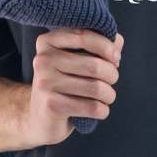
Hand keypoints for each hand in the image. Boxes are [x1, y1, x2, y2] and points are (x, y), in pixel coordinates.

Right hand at [24, 29, 123, 143]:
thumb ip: (97, 47)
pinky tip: (99, 110)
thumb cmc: (64, 86)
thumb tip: (117, 40)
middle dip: (112, 75)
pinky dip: (103, 111)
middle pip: (94, 65)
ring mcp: (45, 83)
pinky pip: (92, 107)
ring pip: (96, 88)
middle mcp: (42, 60)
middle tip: (111, 82)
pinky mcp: (52, 106)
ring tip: (107, 97)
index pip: (84, 36)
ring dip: (109, 95)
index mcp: (47, 42)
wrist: (40, 120)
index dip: (107, 47)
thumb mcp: (76, 62)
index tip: (116, 58)